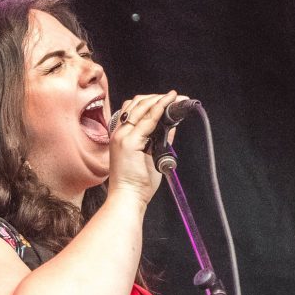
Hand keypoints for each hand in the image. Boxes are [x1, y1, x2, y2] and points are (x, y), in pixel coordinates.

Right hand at [107, 90, 182, 204]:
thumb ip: (160, 139)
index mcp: (122, 136)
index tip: (170, 99)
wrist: (128, 197)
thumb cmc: (137, 183)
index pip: (134, 109)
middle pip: (136, 104)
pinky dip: (159, 109)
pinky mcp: (128, 142)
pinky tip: (170, 105)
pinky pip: (147, 120)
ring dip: (160, 100)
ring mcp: (122, 136)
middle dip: (157, 97)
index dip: (152, 101)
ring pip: (141, 108)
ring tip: (176, 98)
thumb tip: (172, 125)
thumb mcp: (152, 156)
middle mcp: (119, 133)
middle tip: (176, 97)